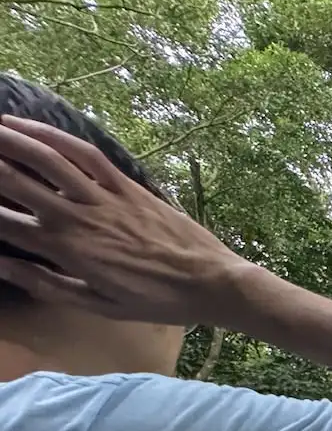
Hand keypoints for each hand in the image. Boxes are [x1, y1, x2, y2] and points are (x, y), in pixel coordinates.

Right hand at [0, 118, 249, 323]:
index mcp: (68, 252)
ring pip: (47, 159)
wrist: (212, 283)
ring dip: (10, 138)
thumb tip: (2, 265)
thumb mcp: (100, 305)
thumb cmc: (157, 301)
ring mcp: (104, 198)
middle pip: (16, 182)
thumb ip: (47, 284)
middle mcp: (79, 219)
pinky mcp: (127, 185)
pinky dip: (54, 135)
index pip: (5, 223)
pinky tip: (28, 125)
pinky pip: (85, 154)